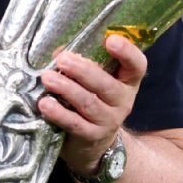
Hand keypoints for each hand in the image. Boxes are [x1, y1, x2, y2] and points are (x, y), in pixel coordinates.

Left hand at [38, 34, 144, 177]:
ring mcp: (109, 121)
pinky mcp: (91, 136)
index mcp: (127, 81)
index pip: (136, 65)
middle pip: (106, 85)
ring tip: (47, 78)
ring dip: (66, 89)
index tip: (110, 39)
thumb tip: (58, 51)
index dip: (127, 52)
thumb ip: (83, 62)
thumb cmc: (93, 98)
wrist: (94, 142)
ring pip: (88, 103)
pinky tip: (45, 104)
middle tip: (62, 59)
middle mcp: (122, 101)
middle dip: (83, 70)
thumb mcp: (94, 80)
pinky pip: (75, 123)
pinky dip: (59, 113)